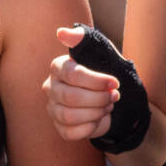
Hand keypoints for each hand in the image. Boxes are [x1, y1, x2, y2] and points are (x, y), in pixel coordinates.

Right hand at [46, 23, 117, 140]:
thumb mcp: (101, 50)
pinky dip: (90, 127)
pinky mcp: (59, 127)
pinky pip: (71, 133)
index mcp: (58, 66)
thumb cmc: (105, 69)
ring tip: (107, 106)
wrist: (112, 95)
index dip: (97, 81)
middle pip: (71, 98)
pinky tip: (98, 118)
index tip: (115, 83)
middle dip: (98, 99)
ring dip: (96, 113)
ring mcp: (52, 108)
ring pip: (69, 116)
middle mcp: (50, 87)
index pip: (73, 75)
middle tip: (114, 96)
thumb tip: (61, 32)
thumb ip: (83, 39)